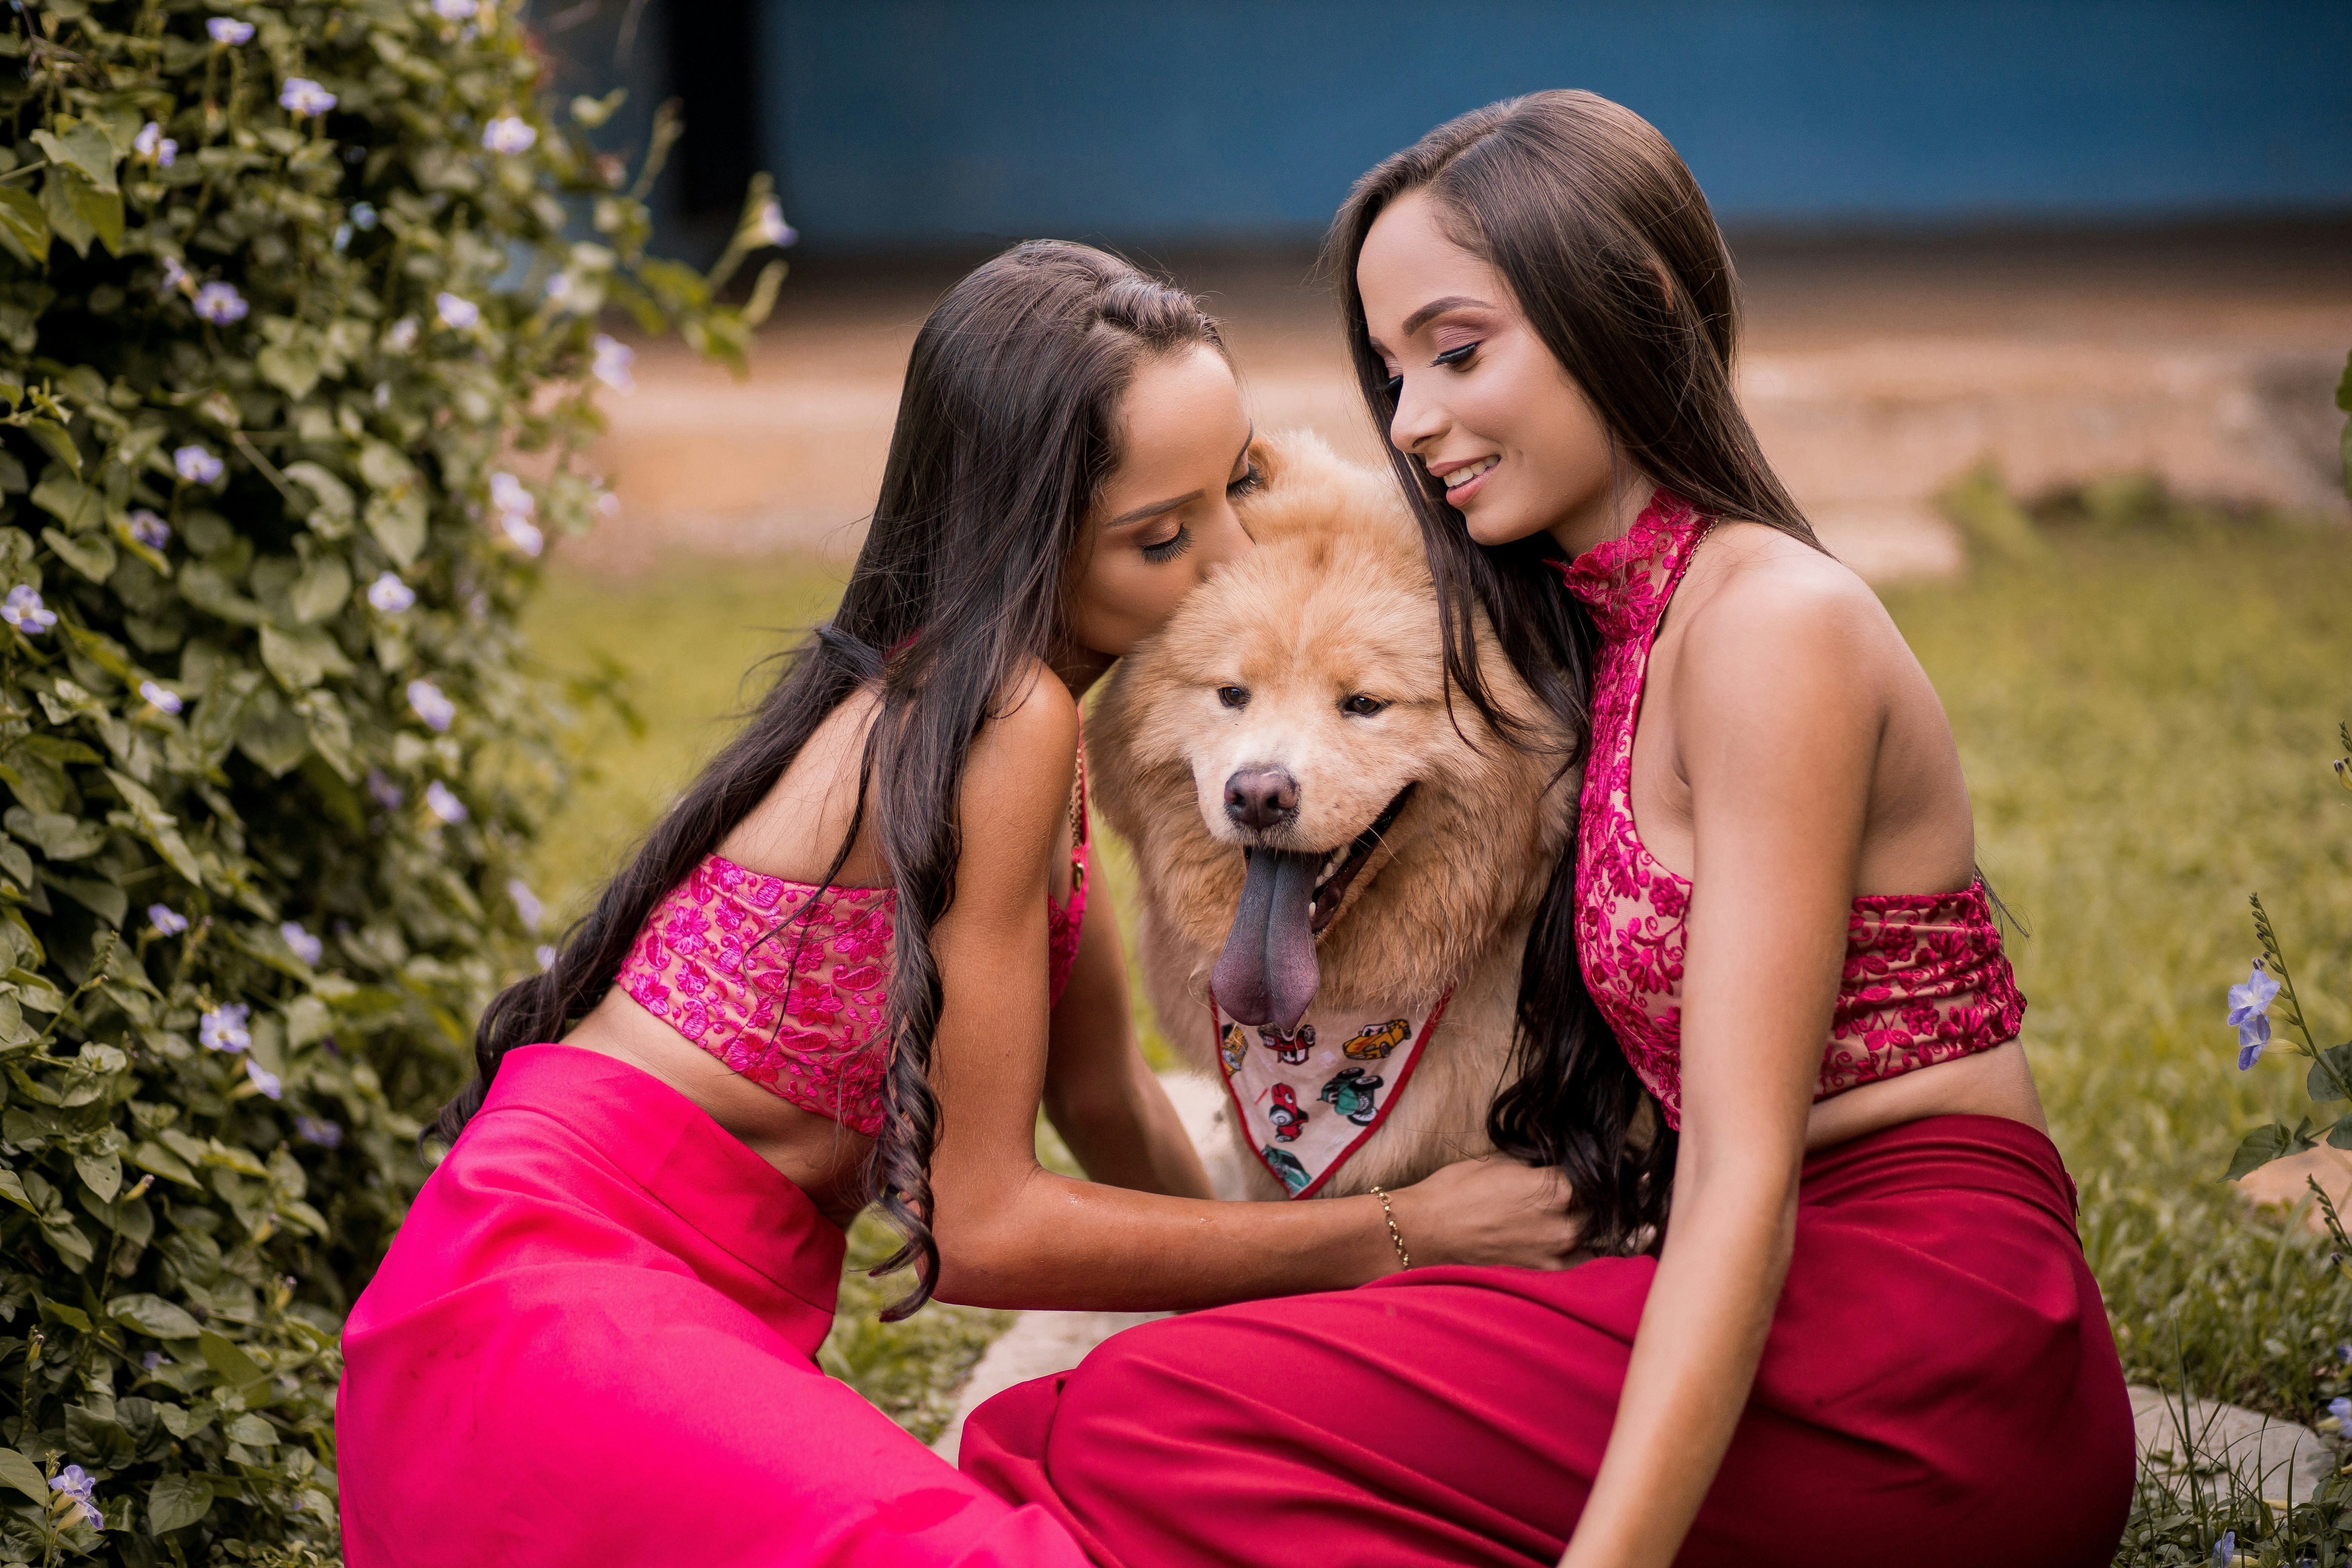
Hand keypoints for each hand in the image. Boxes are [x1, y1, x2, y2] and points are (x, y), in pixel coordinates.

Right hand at [1386, 1155, 1582, 1270]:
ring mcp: (1554, 1253)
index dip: (1588, 1173)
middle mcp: (1564, 1224)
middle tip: (1579, 1196)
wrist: (1424, 1230)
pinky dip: (1574, 1254)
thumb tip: (1552, 1169)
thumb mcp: (1501, 1163)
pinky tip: (1563, 1243)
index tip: (1588, 1171)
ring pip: (1591, 1239)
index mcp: (1558, 1188)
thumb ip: (1536, 1170)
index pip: (1593, 1178)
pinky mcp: (1540, 1274)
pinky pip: (1574, 1264)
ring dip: (1585, 1229)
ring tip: (1574, 1221)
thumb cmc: (1456, 1191)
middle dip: (1590, 1202)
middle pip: (1599, 1211)